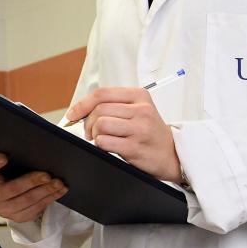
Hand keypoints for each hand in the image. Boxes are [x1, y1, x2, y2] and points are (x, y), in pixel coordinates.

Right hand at [0, 153, 66, 222]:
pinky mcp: (16, 218)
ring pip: (28, 201)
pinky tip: (58, 192)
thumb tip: (33, 153)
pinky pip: (35, 209)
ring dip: (46, 191)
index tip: (4, 157)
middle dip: (33, 181)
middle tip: (48, 175)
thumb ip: (13, 161)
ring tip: (58, 183)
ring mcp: (3, 210)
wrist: (6, 197)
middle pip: (14, 188)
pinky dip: (49, 199)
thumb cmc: (7, 175)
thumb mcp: (5, 168)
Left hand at [65, 87, 181, 182]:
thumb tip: (81, 109)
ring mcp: (139, 128)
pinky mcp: (135, 147)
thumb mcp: (138, 110)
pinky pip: (104, 142)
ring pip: (101, 124)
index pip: (102, 94)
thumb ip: (114, 105)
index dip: (82, 104)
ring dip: (94, 134)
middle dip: (87, 122)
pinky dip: (100, 145)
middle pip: (99, 109)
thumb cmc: (150, 132)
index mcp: (139, 96)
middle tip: (90, 131)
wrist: (173, 154)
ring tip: (100, 138)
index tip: (73, 113)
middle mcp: (141, 110)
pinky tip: (109, 146)